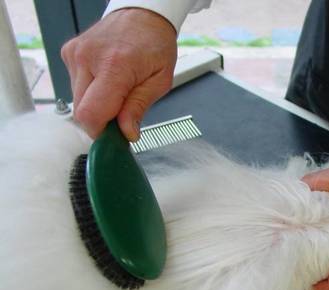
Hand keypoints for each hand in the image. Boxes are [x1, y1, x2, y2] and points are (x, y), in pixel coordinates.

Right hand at [61, 8, 177, 140]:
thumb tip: (126, 132)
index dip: (101, 132)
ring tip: (117, 90)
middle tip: (122, 114)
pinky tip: (107, 80)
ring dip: (97, 104)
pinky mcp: (69, 53)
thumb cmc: (155, 44)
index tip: (115, 137)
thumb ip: (139, 108)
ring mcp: (75, 54)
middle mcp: (88, 58)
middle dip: (102, 119)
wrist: (142, 15)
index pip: (91, 114)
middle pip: (81, 111)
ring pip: (77, 100)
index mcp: (114, 66)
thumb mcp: (160, 81)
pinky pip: (75, 86)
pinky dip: (91, 90)